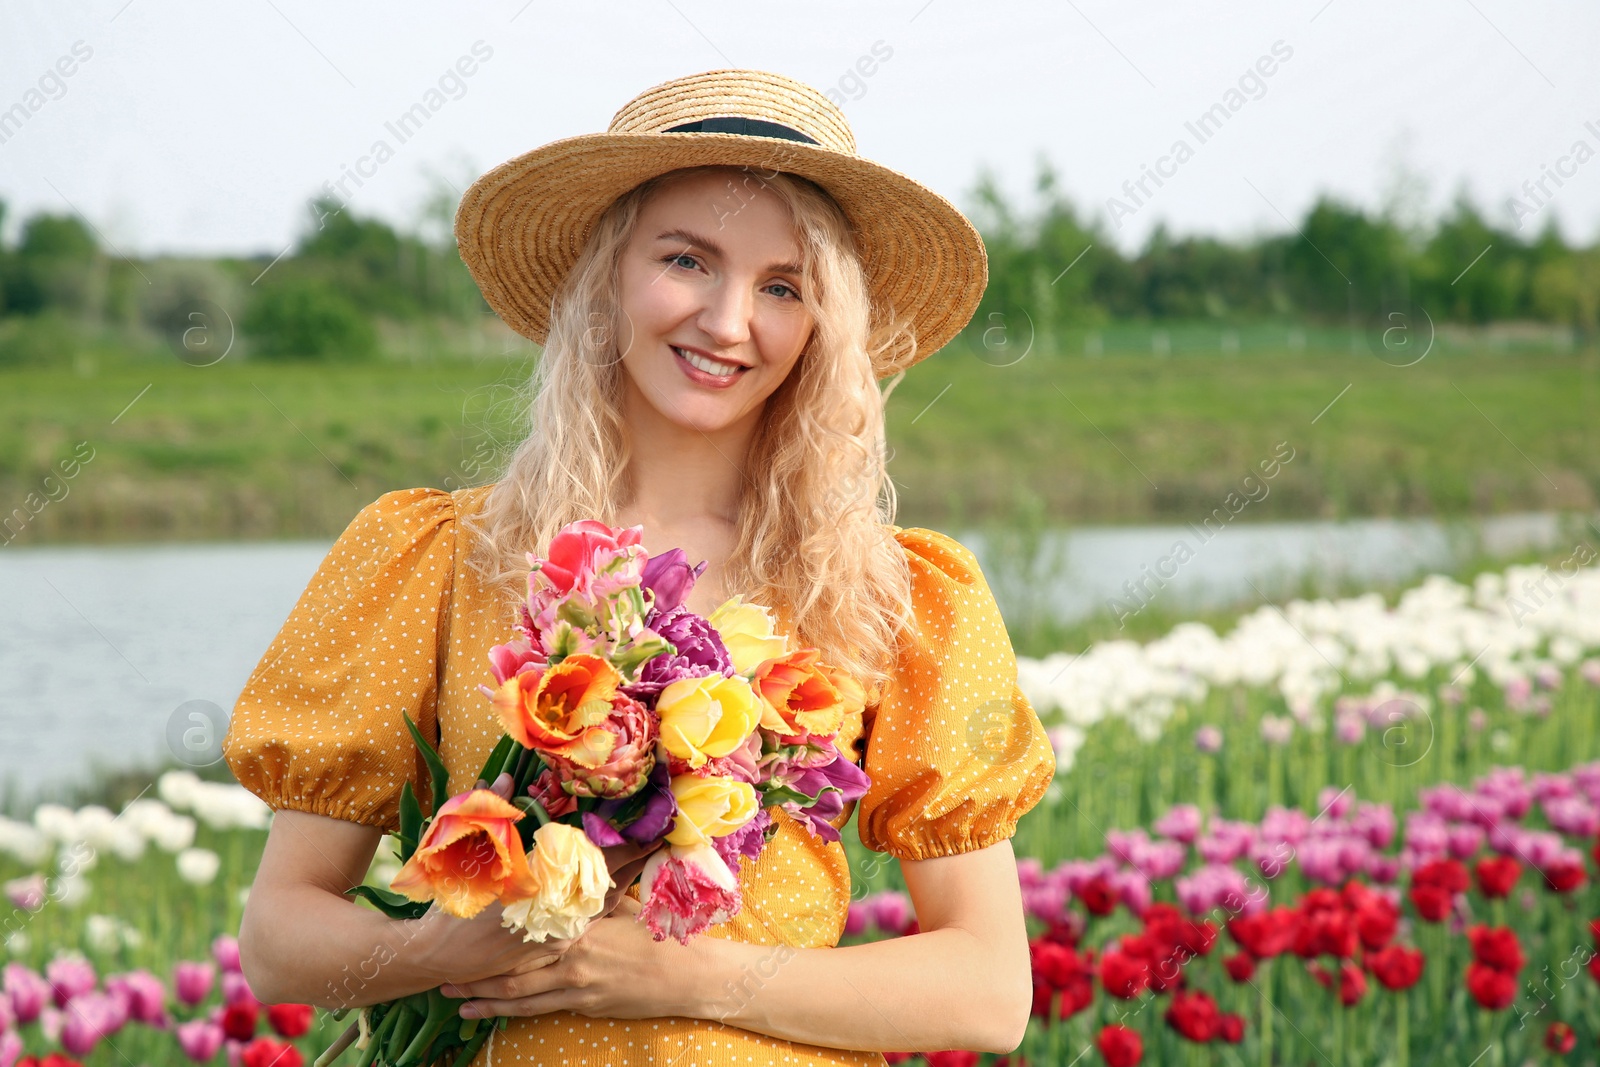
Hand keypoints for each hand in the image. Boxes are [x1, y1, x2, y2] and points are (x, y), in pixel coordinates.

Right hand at [409, 771, 662, 987]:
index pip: (597, 863)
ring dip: (621, 879)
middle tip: (656, 836)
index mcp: (543, 890)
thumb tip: (502, 780)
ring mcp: (558, 935)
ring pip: (602, 904)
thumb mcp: (464, 854)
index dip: (628, 845)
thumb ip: (489, 814)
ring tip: (642, 855)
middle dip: (633, 859)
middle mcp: (558, 916)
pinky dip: (602, 900)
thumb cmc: (451, 905)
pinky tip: (613, 886)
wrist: (436, 958)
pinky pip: (588, 920)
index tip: (654, 828)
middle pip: (609, 884)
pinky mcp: (552, 947)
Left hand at [440, 895, 701, 1021]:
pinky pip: (538, 1009)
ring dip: (484, 998)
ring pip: (518, 994)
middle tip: (442, 974)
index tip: (462, 933)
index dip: (491, 936)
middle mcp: (570, 956)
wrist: (683, 974)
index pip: (525, 932)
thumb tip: (570, 868)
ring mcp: (575, 985)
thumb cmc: (652, 934)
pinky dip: (509, 1012)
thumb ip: (589, 895)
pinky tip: (489, 1014)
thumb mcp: (620, 905)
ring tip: (455, 998)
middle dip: (476, 973)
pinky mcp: (583, 1005)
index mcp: (577, 926)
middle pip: (512, 968)